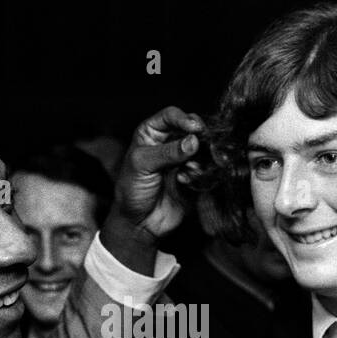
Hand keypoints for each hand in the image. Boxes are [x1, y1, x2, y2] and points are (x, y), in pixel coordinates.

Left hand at [113, 106, 204, 238]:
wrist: (139, 222)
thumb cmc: (132, 190)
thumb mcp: (142, 165)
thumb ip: (167, 152)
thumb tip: (193, 141)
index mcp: (151, 133)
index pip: (171, 116)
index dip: (183, 119)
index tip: (193, 128)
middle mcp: (168, 143)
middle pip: (191, 128)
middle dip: (198, 136)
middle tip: (201, 145)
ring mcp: (182, 160)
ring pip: (202, 148)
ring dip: (200, 156)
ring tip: (190, 168)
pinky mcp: (193, 176)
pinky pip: (204, 168)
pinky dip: (199, 173)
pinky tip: (185, 181)